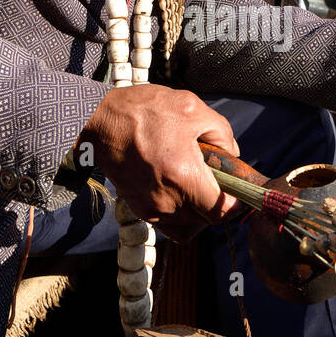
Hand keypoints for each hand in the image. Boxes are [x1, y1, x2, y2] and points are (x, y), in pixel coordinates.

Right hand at [75, 85, 239, 240]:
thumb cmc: (144, 112)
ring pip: (188, 227)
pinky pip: (169, 225)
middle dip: (216, 205)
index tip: (236, 190)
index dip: (235, 204)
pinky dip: (179, 215)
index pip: (221, 213)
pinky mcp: (139, 209)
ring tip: (195, 185)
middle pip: (206, 222)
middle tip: (215, 181)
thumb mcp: (191, 109)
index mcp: (183, 176)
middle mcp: (167, 200)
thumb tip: (233, 157)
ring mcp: (151, 208)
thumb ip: (222, 134)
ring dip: (198, 212)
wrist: (100, 122)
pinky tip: (178, 190)